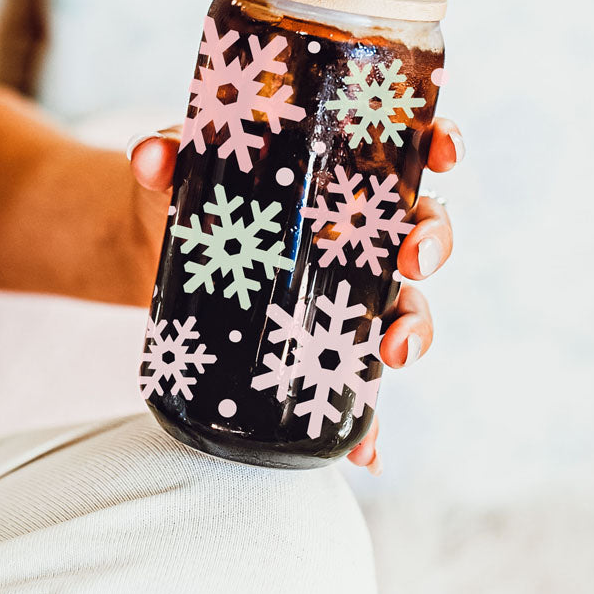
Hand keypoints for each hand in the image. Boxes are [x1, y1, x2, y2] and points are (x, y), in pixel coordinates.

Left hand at [129, 117, 463, 474]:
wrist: (158, 250)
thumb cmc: (190, 193)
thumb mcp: (177, 169)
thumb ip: (164, 157)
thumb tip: (148, 156)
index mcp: (340, 173)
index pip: (408, 151)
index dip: (441, 145)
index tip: (445, 152)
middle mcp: (358, 231)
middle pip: (420, 231)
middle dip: (432, 243)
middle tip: (412, 261)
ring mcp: (347, 288)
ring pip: (406, 305)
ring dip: (416, 331)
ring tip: (395, 355)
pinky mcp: (323, 340)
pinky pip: (359, 379)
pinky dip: (368, 417)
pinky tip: (365, 448)